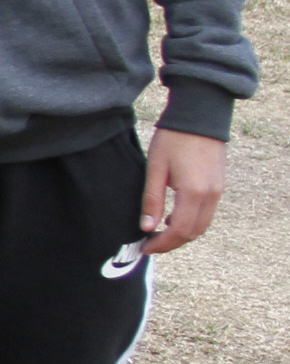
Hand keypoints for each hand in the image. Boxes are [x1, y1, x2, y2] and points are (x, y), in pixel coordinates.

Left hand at [142, 128, 225, 253]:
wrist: (199, 116)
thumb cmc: (173, 139)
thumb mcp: (155, 168)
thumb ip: (152, 199)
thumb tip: (147, 227)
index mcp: (193, 192)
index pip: (180, 231)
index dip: (162, 244)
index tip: (145, 247)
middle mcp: (211, 196)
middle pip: (193, 232)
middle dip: (171, 243)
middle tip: (149, 244)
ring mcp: (218, 191)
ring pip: (202, 225)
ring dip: (182, 234)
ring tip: (158, 234)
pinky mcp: (219, 186)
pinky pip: (206, 213)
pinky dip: (191, 222)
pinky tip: (172, 218)